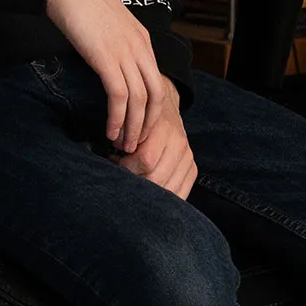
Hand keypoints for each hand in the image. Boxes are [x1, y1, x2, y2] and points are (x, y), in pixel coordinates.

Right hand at [43, 0, 171, 152]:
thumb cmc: (78, 0)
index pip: (157, 83)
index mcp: (141, 40)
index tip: (139, 128)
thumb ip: (112, 44)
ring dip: (133, 128)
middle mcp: (139, 47)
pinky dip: (117, 119)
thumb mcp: (105, 24)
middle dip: (147, 126)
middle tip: (135, 146)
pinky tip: (110, 131)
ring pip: (140, 101)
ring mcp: (126, 52)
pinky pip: (120, 97)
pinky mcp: (108, 58)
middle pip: (156, 97)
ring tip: (122, 146)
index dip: (151, 111)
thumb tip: (104, 64)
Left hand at [114, 80, 197, 198]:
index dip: (127, 167)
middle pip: (156, 177)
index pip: (146, 160)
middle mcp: (179, 144)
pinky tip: (150, 190)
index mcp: (163, 129)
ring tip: (136, 179)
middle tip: (123, 174)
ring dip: (149, 191)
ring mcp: (188, 158)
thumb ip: (123, 137)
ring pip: (168, 189)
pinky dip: (164, 197)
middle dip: (135, 180)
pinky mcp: (192, 169)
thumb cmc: (142, 118)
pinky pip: (180, 193)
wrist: (165, 108)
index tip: (116, 162)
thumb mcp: (131, 120)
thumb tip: (113, 157)